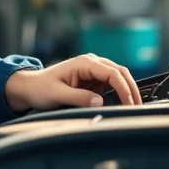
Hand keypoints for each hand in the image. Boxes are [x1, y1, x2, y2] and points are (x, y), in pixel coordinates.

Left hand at [4, 54, 142, 111]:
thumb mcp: (58, 94)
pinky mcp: (92, 80)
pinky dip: (119, 93)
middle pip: (119, 72)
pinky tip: (123, 104)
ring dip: (126, 90)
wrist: (30, 87)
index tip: (129, 102)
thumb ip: (79, 98)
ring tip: (133, 106)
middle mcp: (91, 63)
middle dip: (131, 88)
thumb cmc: (41, 88)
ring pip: (118, 77)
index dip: (123, 87)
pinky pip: (110, 85)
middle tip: (138, 106)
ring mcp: (93, 71)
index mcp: (84, 63)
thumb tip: (99, 101)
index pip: (112, 73)